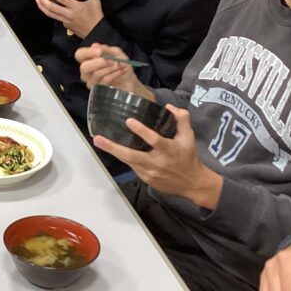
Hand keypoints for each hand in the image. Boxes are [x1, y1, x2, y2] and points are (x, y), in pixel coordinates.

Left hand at [35, 0, 102, 38]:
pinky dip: (50, 13)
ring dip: (42, 7)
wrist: (96, 32)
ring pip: (50, 14)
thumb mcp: (96, 2)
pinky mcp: (65, 25)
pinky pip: (56, 18)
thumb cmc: (96, 17)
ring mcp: (65, 20)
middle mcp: (68, 14)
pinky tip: (48, 9)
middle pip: (51, 7)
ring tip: (37, 0)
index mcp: (75, 7)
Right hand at [75, 43, 151, 97]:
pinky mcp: (98, 90)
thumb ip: (106, 49)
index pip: (80, 54)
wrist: (130, 80)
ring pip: (96, 74)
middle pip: (84, 67)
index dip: (88, 52)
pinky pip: (104, 81)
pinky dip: (114, 74)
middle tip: (111, 61)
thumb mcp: (116, 53)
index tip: (99, 52)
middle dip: (98, 63)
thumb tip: (94, 46)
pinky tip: (120, 71)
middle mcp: (87, 71)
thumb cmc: (121, 65)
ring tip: (120, 65)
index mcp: (88, 59)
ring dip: (110, 68)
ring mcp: (91, 82)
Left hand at [92, 105, 222, 208]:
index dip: (141, 131)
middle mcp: (157, 163)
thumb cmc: (189, 156)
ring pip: (128, 162)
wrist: (192, 184)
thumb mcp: (189, 136)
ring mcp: (150, 173)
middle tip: (97, 139)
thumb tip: (168, 107)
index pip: (154, 140)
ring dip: (113, 151)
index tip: (129, 121)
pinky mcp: (146, 179)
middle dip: (113, 147)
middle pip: (132, 156)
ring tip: (98, 141)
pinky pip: (132, 166)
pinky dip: (123, 158)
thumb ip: (181, 119)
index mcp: (169, 150)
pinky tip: (113, 149)